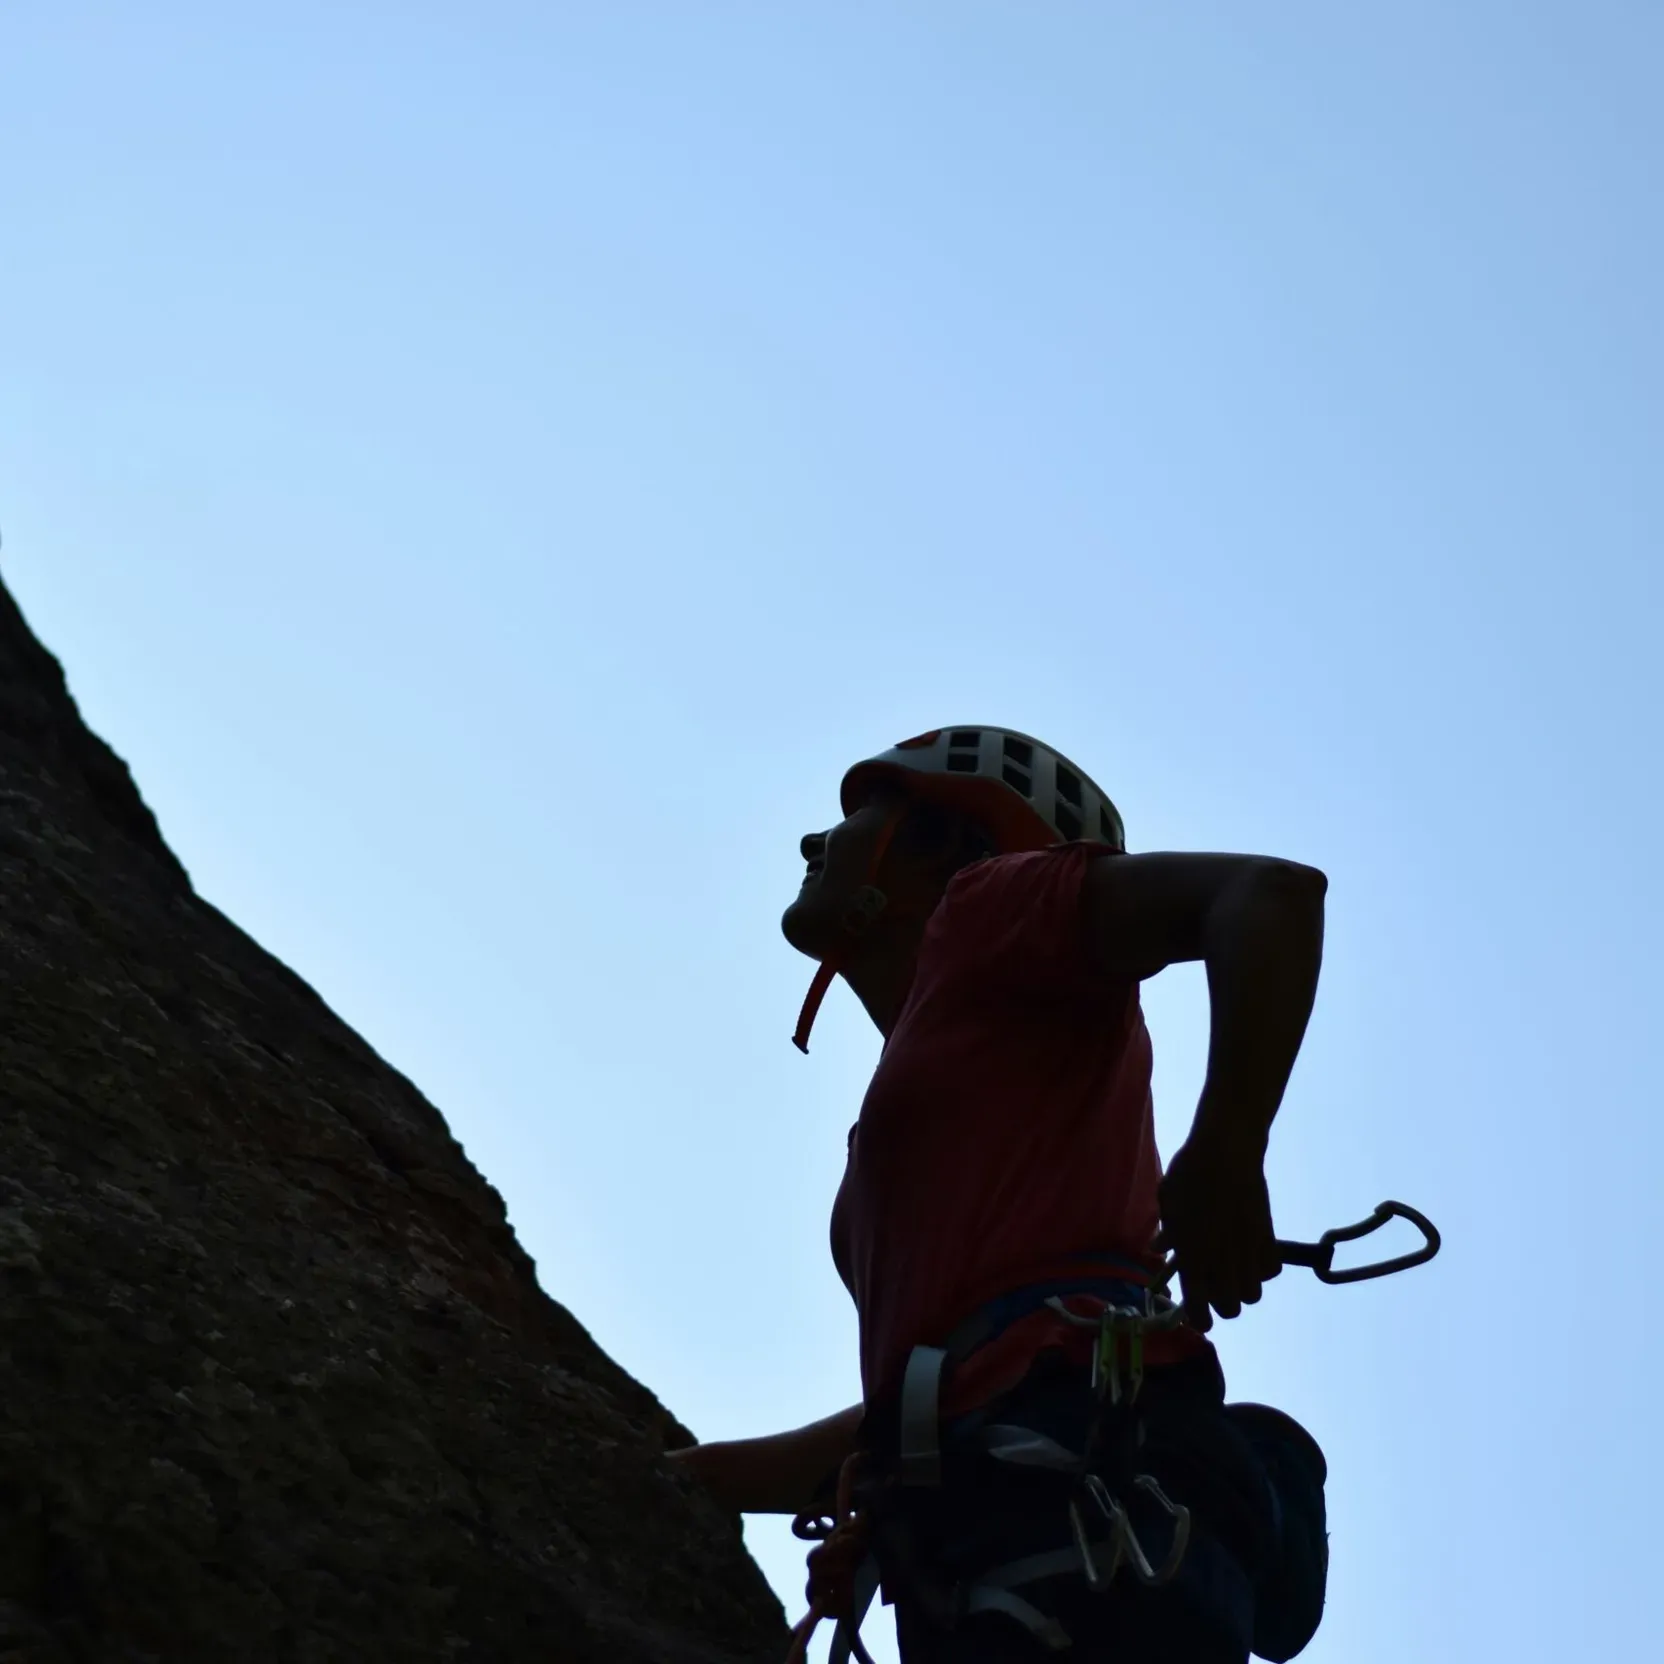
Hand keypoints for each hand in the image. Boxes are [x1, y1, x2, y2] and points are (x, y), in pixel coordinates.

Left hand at [1154, 1127, 1280, 1331]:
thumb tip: (1161, 1248)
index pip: (1198, 1308)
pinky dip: (1262, 1268)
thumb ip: (1168, 1233)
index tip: (1198, 1316)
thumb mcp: (1168, 1203)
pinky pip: (1270, 1270)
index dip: (1198, 1318)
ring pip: (1252, 1295)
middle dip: (1221, 1304)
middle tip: (1214, 1287)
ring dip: (1242, 1287)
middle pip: (1230, 1310)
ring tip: (1233, 1270)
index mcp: (1192, 1257)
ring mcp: (1248, 1252)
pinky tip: (1251, 1253)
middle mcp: (1221, 1263)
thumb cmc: (1188, 1173)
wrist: (1226, 1153)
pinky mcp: (1268, 1239)